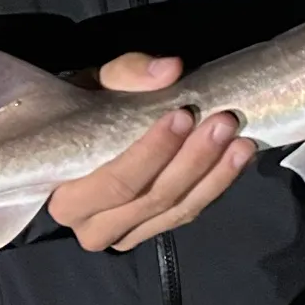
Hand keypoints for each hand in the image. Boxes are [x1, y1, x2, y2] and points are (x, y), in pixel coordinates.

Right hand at [48, 52, 257, 252]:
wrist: (86, 136)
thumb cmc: (87, 110)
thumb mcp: (98, 83)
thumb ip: (129, 73)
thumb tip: (170, 70)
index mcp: (65, 193)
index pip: (114, 182)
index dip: (152, 152)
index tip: (183, 114)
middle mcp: (89, 225)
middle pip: (150, 199)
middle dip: (192, 161)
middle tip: (223, 122)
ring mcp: (123, 235)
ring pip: (175, 211)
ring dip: (213, 175)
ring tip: (239, 141)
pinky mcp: (151, 232)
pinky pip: (188, 213)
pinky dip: (217, 185)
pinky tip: (239, 157)